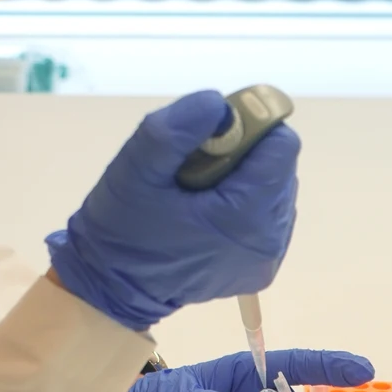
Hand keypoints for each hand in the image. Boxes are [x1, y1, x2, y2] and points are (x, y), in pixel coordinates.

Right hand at [46, 90, 299, 330]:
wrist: (111, 288)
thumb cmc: (121, 228)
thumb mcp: (136, 169)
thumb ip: (175, 131)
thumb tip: (218, 104)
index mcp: (246, 218)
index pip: (281, 147)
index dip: (249, 126)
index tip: (211, 133)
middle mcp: (269, 241)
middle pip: (280, 166)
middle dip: (244, 152)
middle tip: (195, 163)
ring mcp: (268, 258)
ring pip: (275, 188)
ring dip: (245, 176)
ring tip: (198, 189)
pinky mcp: (260, 268)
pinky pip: (268, 215)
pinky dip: (244, 202)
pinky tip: (207, 210)